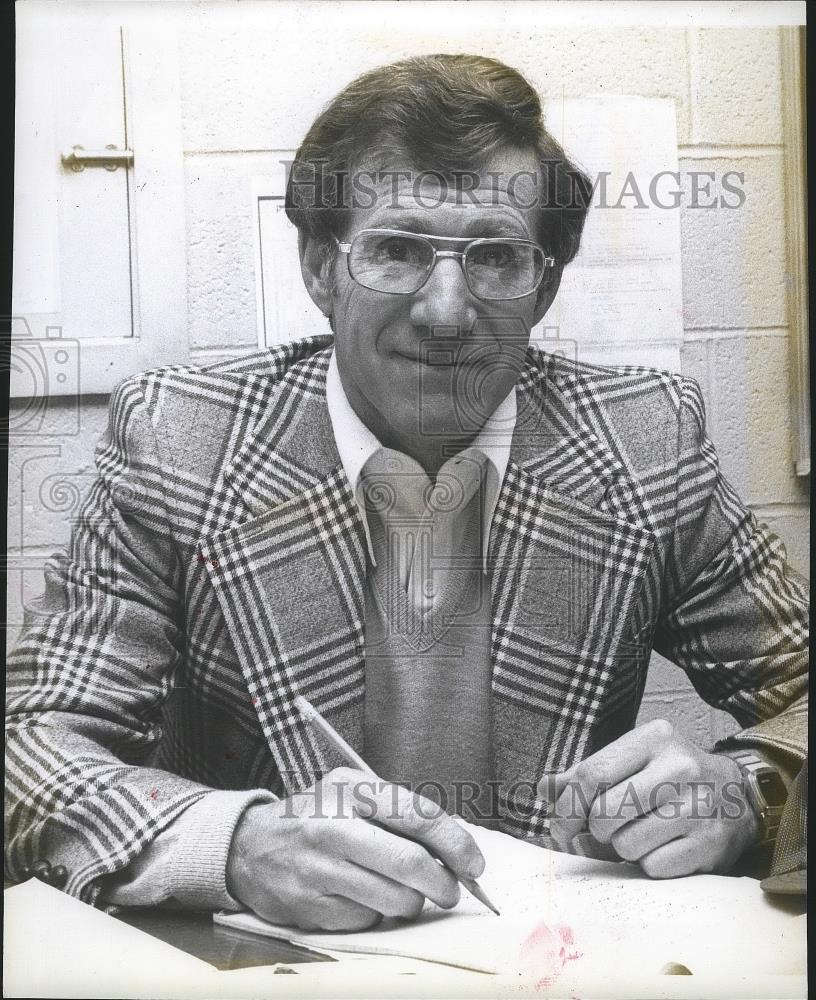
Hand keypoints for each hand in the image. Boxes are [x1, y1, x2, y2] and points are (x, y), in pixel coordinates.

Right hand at [225, 767, 484, 930]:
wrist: (250, 847)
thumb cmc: (315, 817)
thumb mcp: (350, 794)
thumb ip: (397, 812)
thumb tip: (453, 848)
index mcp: (349, 790)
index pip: (417, 815)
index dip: (455, 843)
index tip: (473, 863)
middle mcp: (332, 826)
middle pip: (411, 864)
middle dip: (443, 884)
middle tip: (449, 890)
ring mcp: (319, 869)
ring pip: (395, 900)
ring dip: (411, 902)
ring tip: (399, 890)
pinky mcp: (311, 907)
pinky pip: (368, 920)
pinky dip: (376, 914)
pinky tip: (360, 896)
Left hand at [542, 719, 760, 877]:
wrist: (736, 797)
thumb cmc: (668, 776)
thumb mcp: (631, 760)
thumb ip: (585, 774)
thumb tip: (545, 789)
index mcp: (655, 737)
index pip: (592, 773)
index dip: (568, 804)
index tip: (561, 822)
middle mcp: (681, 767)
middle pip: (604, 813)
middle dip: (593, 829)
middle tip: (602, 828)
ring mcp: (698, 807)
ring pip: (625, 844)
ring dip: (621, 847)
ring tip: (638, 832)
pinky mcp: (709, 844)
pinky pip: (652, 866)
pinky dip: (648, 862)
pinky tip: (662, 845)